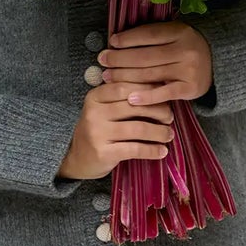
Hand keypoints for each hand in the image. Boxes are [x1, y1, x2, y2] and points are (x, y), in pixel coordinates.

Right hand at [56, 84, 177, 180]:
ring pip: (138, 128)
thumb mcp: (104, 110)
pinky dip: (152, 150)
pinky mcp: (103, 153)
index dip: (148, 90)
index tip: (163, 95)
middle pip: (134, 105)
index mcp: (95, 97)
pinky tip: (162, 151)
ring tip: (169, 135)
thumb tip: (159, 90)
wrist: (76, 158)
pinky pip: (135, 149)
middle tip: (169, 117)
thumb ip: (123, 99)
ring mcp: (97, 133)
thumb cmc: (98, 131)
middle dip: (158, 110)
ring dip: (159, 132)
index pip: (125, 87)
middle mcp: (94, 112)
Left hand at [96, 18, 213, 103]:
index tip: (111, 42)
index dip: (127, 38)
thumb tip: (117, 41)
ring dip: (125, 77)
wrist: (218, 64)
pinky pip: (164, 93)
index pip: (148, 34)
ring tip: (108, 77)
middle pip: (145, 56)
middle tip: (102, 61)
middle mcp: (185, 49)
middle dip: (120, 59)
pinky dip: (146, 97)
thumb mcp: (175, 35)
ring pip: (150, 74)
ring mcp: (188, 70)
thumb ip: (152, 36)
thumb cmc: (187, 48)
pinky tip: (130, 98)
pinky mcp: (190, 89)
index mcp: (180, 31)